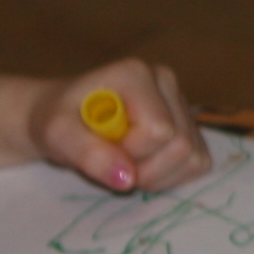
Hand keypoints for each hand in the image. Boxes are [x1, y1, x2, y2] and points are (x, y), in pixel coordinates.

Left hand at [26, 59, 211, 195]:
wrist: (61, 118)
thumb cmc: (55, 121)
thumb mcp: (56, 135)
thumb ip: (87, 153)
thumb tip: (127, 179)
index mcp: (137, 74)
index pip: (158, 130)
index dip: (130, 153)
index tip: (99, 150)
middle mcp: (167, 82)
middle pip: (182, 145)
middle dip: (145, 169)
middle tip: (112, 163)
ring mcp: (182, 102)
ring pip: (194, 157)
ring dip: (158, 176)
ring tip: (125, 165)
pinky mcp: (191, 124)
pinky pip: (199, 162)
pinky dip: (171, 176)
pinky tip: (144, 166)